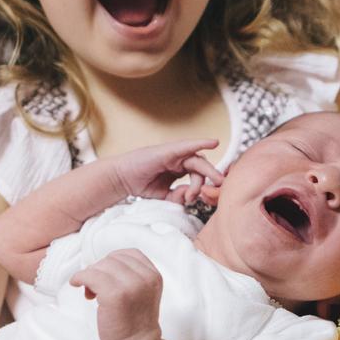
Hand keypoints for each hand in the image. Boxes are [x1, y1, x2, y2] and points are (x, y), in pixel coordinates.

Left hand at [71, 248, 164, 339]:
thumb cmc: (135, 322)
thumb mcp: (142, 292)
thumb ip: (131, 276)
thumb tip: (99, 266)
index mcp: (154, 275)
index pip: (130, 254)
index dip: (113, 261)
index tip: (106, 275)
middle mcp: (145, 278)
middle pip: (113, 259)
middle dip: (100, 269)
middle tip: (95, 288)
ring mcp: (131, 286)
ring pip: (101, 266)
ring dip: (90, 275)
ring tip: (91, 292)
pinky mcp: (115, 296)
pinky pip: (90, 276)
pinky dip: (80, 277)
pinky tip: (77, 284)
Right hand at [108, 138, 223, 206]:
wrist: (122, 179)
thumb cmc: (140, 185)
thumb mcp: (165, 196)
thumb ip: (178, 197)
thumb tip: (191, 195)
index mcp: (178, 171)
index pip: (198, 176)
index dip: (203, 186)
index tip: (207, 197)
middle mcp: (178, 161)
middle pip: (200, 169)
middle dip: (211, 178)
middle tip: (217, 187)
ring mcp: (174, 155)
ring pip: (197, 160)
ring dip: (208, 170)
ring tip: (215, 179)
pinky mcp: (169, 150)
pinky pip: (188, 146)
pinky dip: (200, 143)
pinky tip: (213, 143)